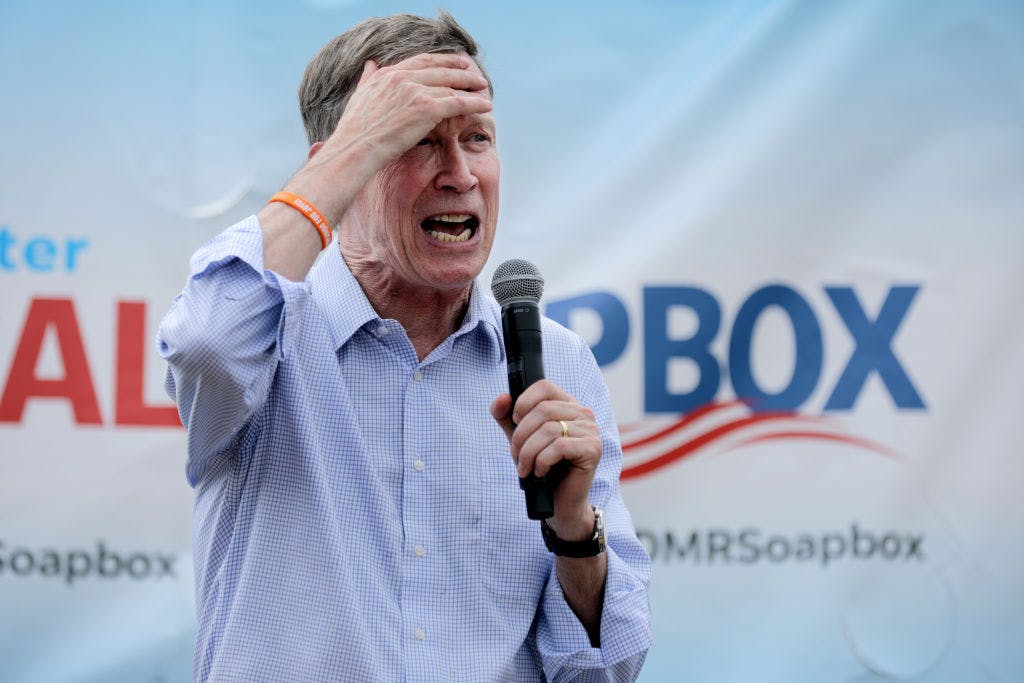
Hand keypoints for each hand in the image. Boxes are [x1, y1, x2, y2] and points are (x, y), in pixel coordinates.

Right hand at [325, 52, 491, 177]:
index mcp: (388, 74)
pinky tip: (486, 105)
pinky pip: (458, 102)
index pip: (422, 61)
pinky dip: (474, 103)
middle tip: (475, 72)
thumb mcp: (359, 96)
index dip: (442, 61)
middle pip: (441, 69)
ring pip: (452, 85)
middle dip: (461, 69)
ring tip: (483, 88)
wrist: (355, 148)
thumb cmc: (355, 131)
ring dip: (471, 85)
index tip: (455, 62)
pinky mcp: (426, 108)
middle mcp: (403, 78)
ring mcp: (415, 91)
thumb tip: (370, 64)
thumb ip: (368, 78)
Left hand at [491, 380, 601, 539]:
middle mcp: (583, 414)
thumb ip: (506, 417)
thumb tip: (501, 398)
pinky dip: (542, 461)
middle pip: (543, 410)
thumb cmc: (542, 468)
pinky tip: (540, 472)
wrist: (559, 503)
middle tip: (516, 454)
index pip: (544, 386)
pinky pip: (559, 447)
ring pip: (549, 430)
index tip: (514, 422)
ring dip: (529, 452)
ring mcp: (591, 431)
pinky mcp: (593, 449)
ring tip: (525, 467)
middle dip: (521, 435)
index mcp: (567, 405)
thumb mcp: (519, 439)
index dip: (523, 402)